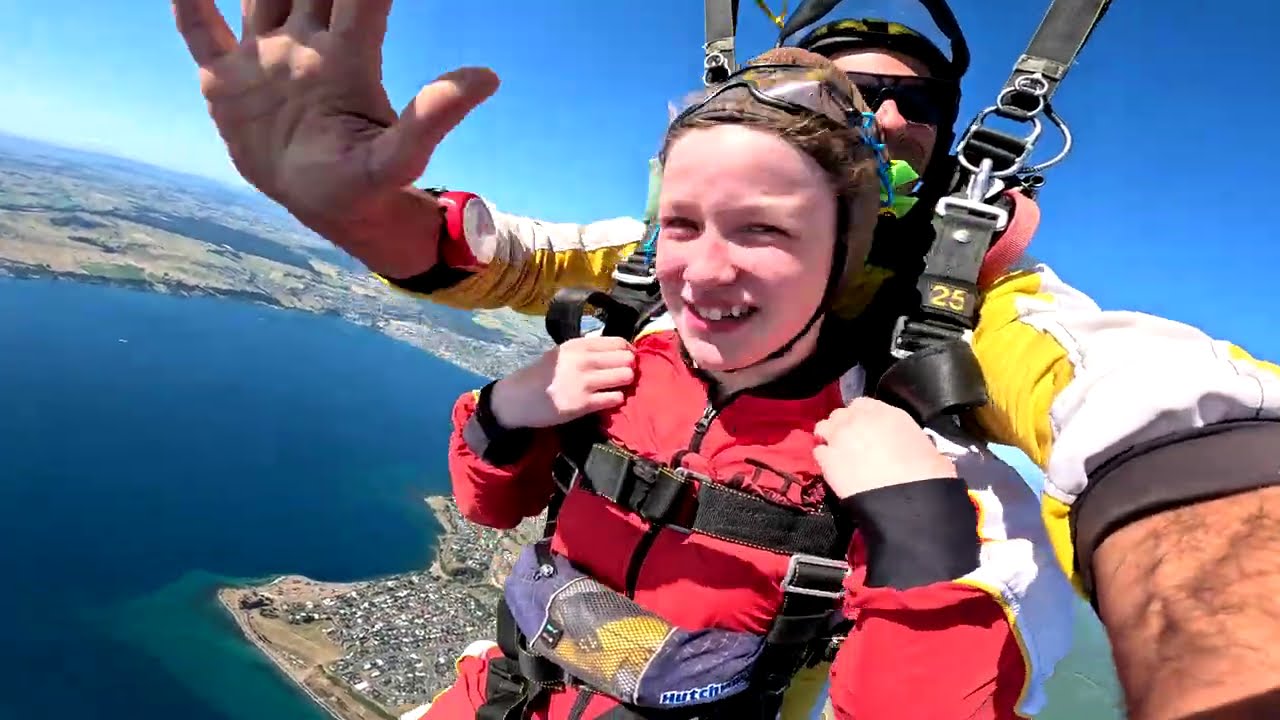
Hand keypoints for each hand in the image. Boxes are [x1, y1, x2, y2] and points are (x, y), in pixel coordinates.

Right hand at [170, 0, 498, 276]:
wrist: (324, 207)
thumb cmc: (366, 185)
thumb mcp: (399, 158)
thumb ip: (433, 117)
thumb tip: (489, 77)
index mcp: (346, 56)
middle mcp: (306, 44)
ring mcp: (264, 56)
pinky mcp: (225, 79)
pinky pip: (198, 28)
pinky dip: (187, 0)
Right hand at [489, 336, 636, 428]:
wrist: (517, 399)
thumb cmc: (541, 376)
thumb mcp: (561, 354)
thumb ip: (586, 351)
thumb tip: (618, 351)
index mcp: (578, 345)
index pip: (619, 342)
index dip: (628, 352)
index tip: (625, 360)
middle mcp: (583, 360)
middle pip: (626, 359)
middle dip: (629, 368)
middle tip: (623, 376)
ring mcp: (583, 382)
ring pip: (625, 377)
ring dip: (625, 384)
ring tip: (616, 387)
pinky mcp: (583, 404)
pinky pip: (615, 399)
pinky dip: (616, 399)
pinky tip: (607, 400)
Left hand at [813, 397, 956, 499]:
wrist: (909, 500)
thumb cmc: (926, 474)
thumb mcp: (925, 445)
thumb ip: (906, 435)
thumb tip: (907, 444)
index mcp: (886, 412)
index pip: (863, 403)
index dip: (861, 416)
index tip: (864, 428)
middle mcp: (859, 419)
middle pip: (840, 414)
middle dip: (844, 425)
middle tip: (851, 442)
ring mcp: (839, 437)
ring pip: (824, 428)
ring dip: (829, 437)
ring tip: (837, 453)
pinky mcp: (827, 460)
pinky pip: (818, 452)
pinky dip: (823, 458)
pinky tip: (832, 468)